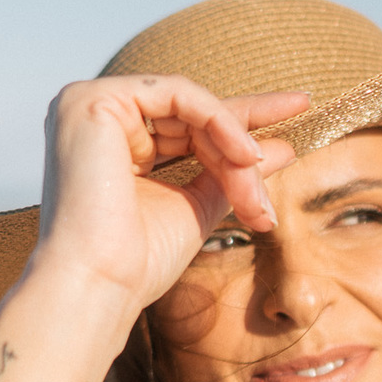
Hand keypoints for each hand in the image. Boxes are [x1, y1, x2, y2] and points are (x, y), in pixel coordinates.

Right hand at [34, 74, 306, 314]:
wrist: (98, 286)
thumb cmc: (136, 263)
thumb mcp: (194, 209)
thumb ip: (228, 175)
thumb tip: (278, 149)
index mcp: (111, 143)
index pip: (185, 123)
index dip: (239, 124)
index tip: (290, 124)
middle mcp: (96, 118)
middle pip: (192, 114)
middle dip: (243, 143)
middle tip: (289, 152)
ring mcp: (90, 104)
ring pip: (190, 108)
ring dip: (233, 144)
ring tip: (257, 178)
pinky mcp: (95, 100)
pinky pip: (179, 95)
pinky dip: (219, 121)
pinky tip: (243, 154)